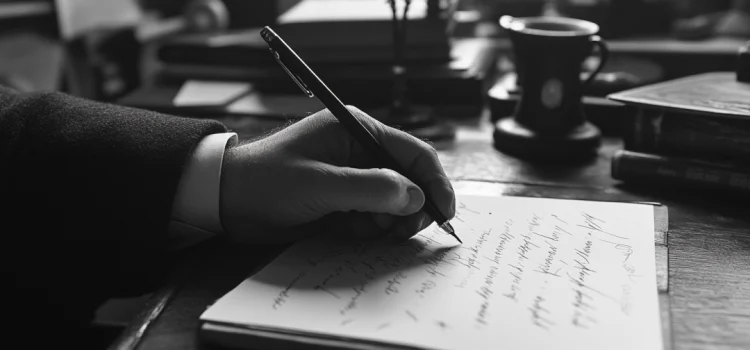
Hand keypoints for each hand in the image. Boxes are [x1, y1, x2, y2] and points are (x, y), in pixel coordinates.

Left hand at [219, 106, 454, 243]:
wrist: (225, 200)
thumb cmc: (267, 182)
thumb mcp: (320, 185)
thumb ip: (371, 189)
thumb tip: (416, 197)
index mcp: (357, 129)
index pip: (414, 152)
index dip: (435, 182)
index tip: (445, 213)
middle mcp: (359, 149)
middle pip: (408, 179)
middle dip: (410, 207)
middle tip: (400, 231)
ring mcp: (351, 175)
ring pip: (393, 201)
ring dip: (388, 220)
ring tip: (364, 228)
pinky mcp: (343, 198)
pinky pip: (373, 215)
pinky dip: (370, 228)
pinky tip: (349, 230)